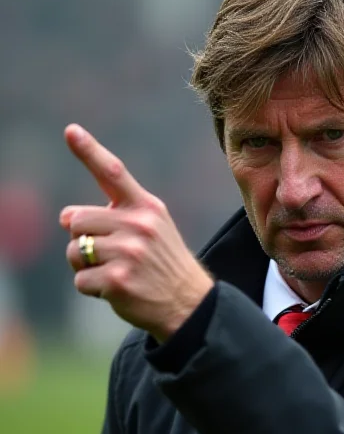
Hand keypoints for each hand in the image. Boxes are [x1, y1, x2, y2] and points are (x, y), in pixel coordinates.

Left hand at [61, 124, 213, 342]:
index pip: (114, 172)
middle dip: (82, 238)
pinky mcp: (117, 281)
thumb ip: (112, 216)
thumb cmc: (162, 263)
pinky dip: (91, 288)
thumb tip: (64, 216)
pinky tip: (115, 289)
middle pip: (76, 220)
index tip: (70, 130)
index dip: (89, 150)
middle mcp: (138, 226)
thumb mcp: (151, 228)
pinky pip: (80, 279)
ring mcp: (128, 254)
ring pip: (74, 251)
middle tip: (107, 254)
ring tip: (114, 272)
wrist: (188, 303)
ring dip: (85, 265)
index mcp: (147, 208)